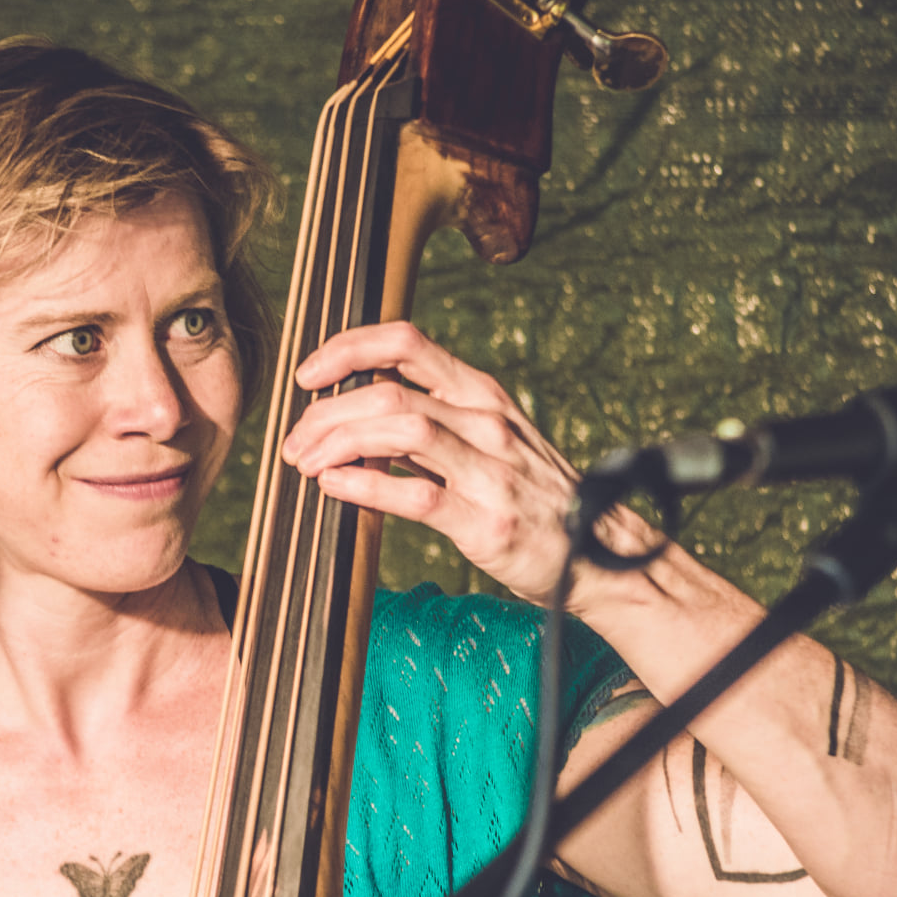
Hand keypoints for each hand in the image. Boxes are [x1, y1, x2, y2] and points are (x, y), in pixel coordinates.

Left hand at [278, 322, 649, 607]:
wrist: (601, 554)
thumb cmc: (534, 497)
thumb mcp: (491, 438)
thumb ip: (434, 420)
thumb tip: (359, 416)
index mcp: (481, 394)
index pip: (405, 342)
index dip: (347, 348)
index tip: (308, 375)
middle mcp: (485, 421)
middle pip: (387, 392)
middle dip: (326, 413)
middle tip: (295, 442)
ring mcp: (489, 469)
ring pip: (398, 431)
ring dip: (338, 444)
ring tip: (306, 465)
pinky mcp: (486, 521)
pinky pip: (415, 495)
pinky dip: (364, 486)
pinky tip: (333, 487)